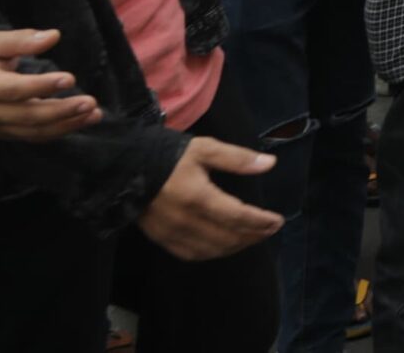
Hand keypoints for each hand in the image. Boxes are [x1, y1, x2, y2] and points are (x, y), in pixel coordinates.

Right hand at [0, 29, 99, 139]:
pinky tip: (81, 121)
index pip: (14, 90)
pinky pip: (32, 137)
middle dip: (62, 111)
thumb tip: (53, 36)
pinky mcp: (4, 134)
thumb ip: (19, 40)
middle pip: (27, 116)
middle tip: (90, 102)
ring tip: (94, 114)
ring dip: (67, 125)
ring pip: (33, 132)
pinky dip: (59, 132)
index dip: (42, 86)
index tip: (70, 78)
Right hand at [135, 136, 282, 261]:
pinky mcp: (160, 239)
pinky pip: (191, 254)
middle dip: (253, 235)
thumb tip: (270, 164)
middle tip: (270, 229)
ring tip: (253, 236)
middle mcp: (185, 221)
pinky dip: (213, 253)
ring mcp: (171, 234)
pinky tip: (225, 245)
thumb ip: (238, 158)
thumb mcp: (205, 149)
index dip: (260, 222)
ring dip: (236, 246)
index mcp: (198, 197)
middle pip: (227, 238)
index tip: (278, 221)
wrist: (126, 168)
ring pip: (211, 250)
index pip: (237, 217)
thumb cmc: (170, 156)